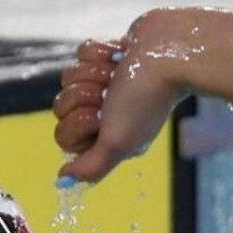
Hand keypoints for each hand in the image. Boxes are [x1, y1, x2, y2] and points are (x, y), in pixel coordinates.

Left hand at [54, 22, 187, 181]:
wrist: (170, 50)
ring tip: (118, 74)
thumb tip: (65, 181)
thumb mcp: (117, 143)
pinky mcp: (108, 55)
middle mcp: (108, 114)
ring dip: (94, 74)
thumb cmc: (146, 98)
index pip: (65, 137)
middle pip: (62, 107)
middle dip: (84, 96)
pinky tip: (121, 57)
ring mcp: (106, 84)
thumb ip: (91, 168)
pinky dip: (101, 53)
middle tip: (111, 95)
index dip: (79, 124)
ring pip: (69, 78)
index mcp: (110, 139)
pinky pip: (82, 54)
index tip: (101, 119)